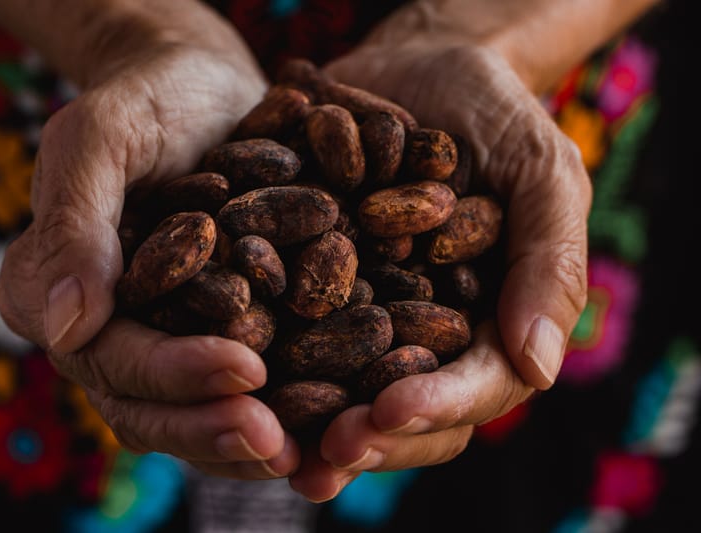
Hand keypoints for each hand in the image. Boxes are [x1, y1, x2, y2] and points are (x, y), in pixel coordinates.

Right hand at [0, 30, 299, 477]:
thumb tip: (63, 327)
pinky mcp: (215, 335)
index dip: (172, 373)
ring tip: (315, 454)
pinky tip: (333, 424)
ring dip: (252, 442)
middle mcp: (104, 333)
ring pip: (197, 414)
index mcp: (53, 293)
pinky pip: (241, 391)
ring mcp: (160, 340)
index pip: (108, 356)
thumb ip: (75, 221)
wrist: (201, 91)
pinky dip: (284, 414)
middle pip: (150, 407)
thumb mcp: (103, 135)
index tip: (245, 368)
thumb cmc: (148, 100)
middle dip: (215, 428)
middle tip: (281, 442)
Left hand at [288, 3, 590, 500]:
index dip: (434, 407)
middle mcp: (424, 337)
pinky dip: (261, 354)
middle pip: (402, 410)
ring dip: (305, 422)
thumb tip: (541, 365)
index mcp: (489, 328)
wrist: (422, 67)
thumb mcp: (542, 175)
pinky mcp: (314, 286)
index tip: (387, 412)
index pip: (474, 388)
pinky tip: (224, 369)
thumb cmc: (497, 117)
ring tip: (264, 438)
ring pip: (341, 390)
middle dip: (365, 435)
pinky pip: (288, 331)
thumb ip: (551, 262)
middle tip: (321, 455)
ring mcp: (367, 316)